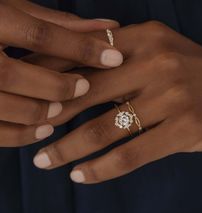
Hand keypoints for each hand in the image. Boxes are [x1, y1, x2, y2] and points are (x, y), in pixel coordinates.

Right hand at [0, 0, 122, 146]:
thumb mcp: (18, 12)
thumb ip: (59, 23)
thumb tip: (109, 27)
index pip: (38, 34)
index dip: (81, 48)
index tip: (114, 58)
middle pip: (13, 75)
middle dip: (55, 86)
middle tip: (83, 88)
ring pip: (3, 106)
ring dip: (39, 112)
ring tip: (61, 111)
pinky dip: (21, 134)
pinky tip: (44, 129)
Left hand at [33, 21, 201, 183]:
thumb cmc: (190, 72)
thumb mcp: (154, 53)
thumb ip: (117, 61)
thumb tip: (72, 80)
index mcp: (144, 39)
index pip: (82, 57)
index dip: (49, 77)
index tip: (29, 98)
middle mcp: (157, 63)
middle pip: (87, 92)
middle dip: (52, 117)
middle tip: (30, 134)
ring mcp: (173, 97)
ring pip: (105, 128)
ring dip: (68, 148)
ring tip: (44, 160)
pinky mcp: (186, 129)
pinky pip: (131, 154)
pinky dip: (101, 168)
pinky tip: (80, 175)